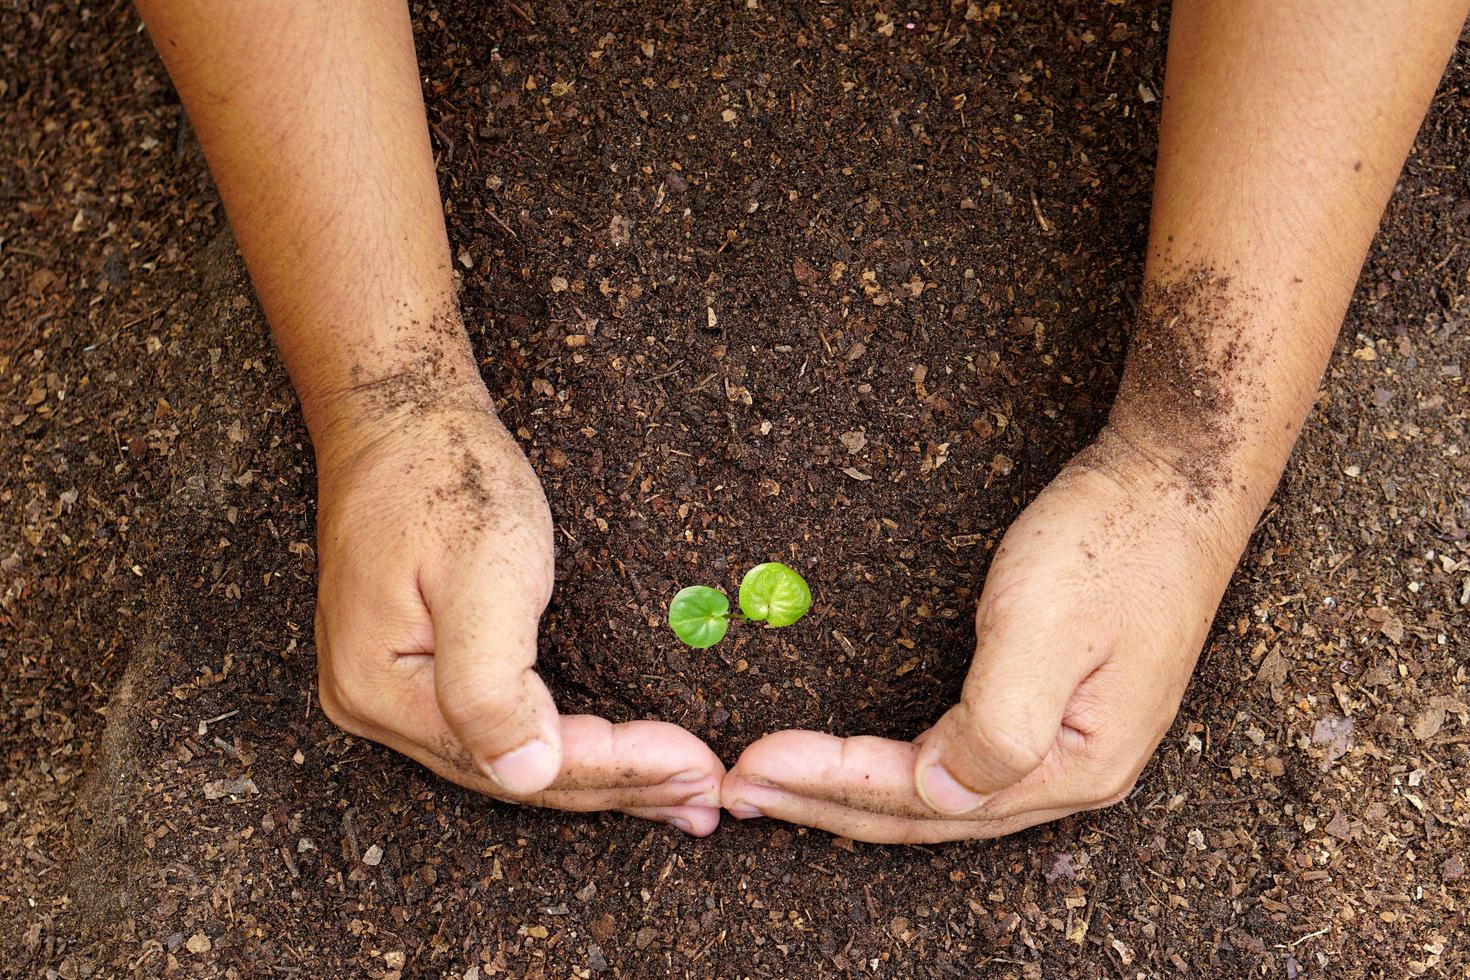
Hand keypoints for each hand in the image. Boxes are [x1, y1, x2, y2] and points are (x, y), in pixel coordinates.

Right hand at [313, 382, 723, 834]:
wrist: (399, 417)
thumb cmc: (444, 477)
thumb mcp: (481, 571)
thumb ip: (492, 684)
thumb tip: (523, 777)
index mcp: (383, 692)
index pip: (520, 761)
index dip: (616, 769)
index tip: (698, 764)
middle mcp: (378, 710)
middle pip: (518, 774)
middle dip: (621, 784)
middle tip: (707, 793)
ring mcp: (394, 696)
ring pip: (514, 758)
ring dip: (603, 777)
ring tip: (680, 791)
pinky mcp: (421, 673)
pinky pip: (504, 727)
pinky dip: (570, 744)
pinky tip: (618, 756)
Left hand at [722, 428, 1253, 842]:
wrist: (1175, 483)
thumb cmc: (1112, 544)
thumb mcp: (1048, 627)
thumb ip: (997, 726)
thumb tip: (937, 796)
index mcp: (1074, 766)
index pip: (926, 796)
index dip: (832, 785)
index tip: (750, 764)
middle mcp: (1070, 774)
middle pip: (926, 814)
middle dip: (825, 806)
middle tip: (738, 792)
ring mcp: (1065, 746)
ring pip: (937, 795)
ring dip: (852, 795)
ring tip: (776, 788)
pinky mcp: (1054, 711)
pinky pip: (957, 763)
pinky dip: (893, 770)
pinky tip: (856, 765)